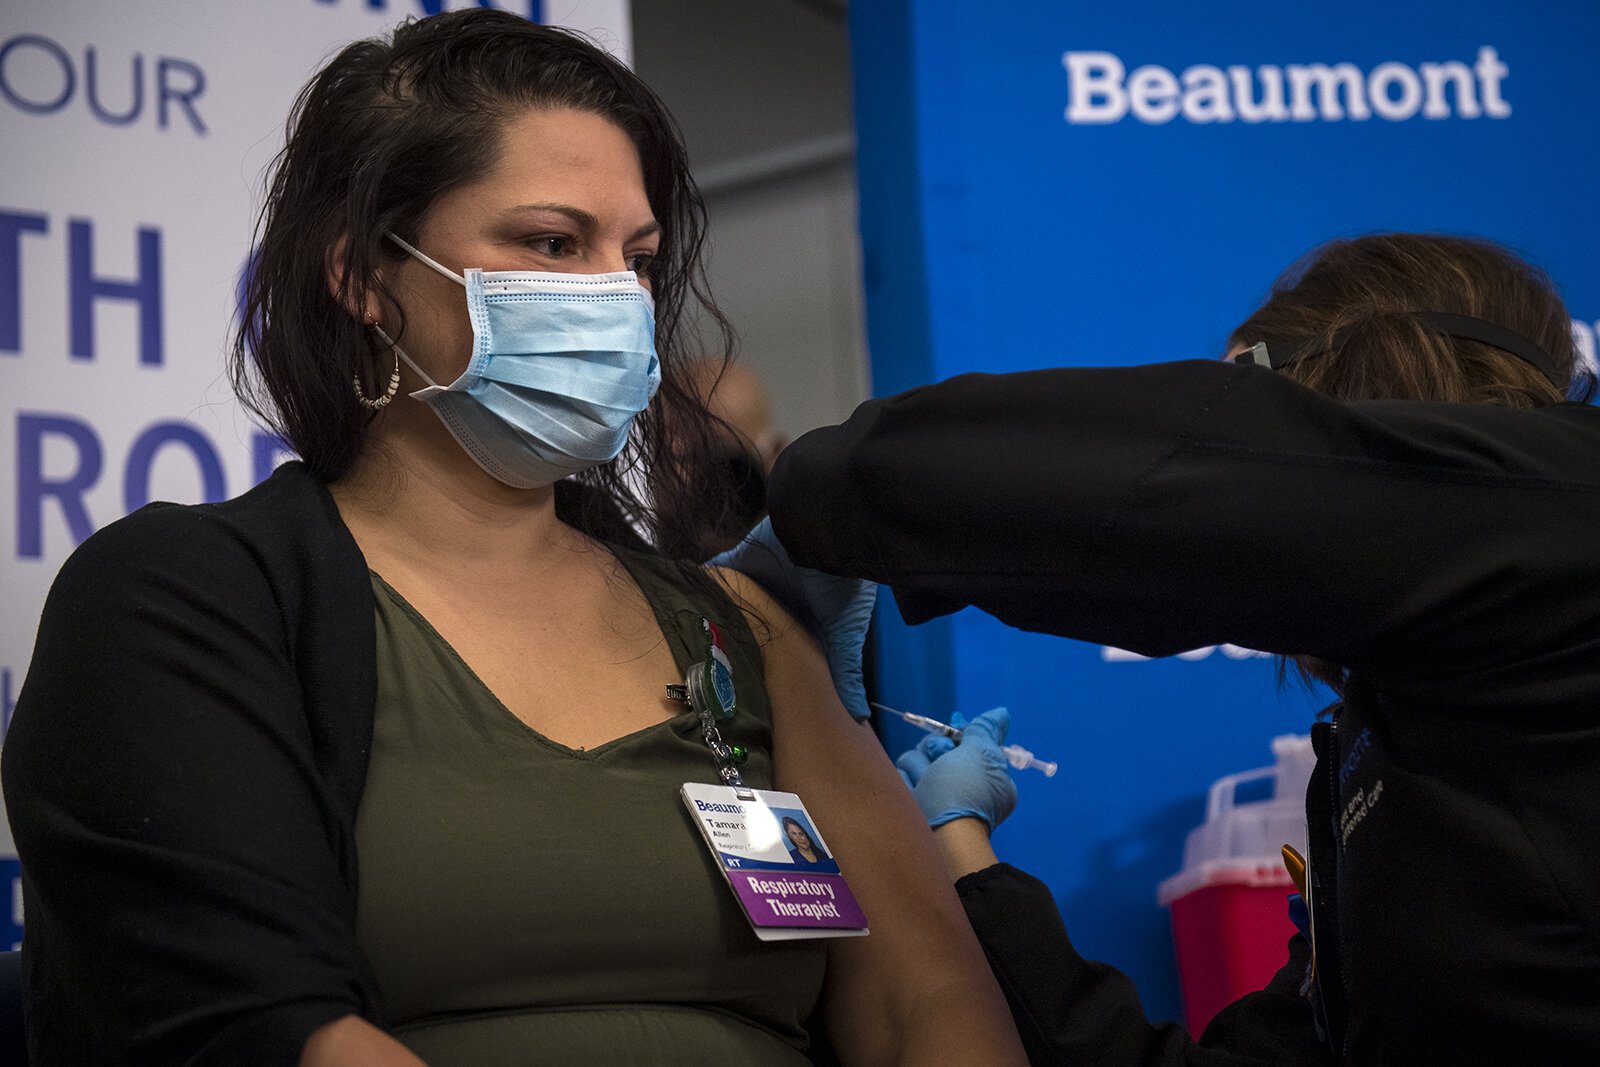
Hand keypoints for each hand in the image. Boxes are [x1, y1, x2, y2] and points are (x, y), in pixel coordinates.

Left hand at [711, 517, 875, 718]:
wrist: (828, 528)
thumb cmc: (841, 581)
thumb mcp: (845, 630)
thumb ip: (845, 669)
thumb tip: (860, 716)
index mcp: (804, 617)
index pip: (782, 646)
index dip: (769, 666)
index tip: (752, 696)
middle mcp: (778, 598)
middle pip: (751, 626)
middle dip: (737, 645)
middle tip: (713, 678)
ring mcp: (757, 578)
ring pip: (729, 604)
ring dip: (716, 619)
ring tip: (691, 650)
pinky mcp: (739, 559)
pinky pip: (712, 574)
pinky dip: (701, 585)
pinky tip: (683, 605)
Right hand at [895, 708, 1017, 829]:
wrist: (938, 835)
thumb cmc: (964, 791)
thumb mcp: (981, 754)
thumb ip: (986, 730)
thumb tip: (1002, 713)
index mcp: (986, 777)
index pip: (966, 743)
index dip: (958, 736)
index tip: (954, 735)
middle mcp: (960, 785)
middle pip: (938, 747)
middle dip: (936, 748)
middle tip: (940, 757)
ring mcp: (934, 795)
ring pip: (917, 758)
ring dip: (920, 764)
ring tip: (925, 781)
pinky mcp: (910, 801)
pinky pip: (901, 775)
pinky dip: (906, 780)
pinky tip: (913, 792)